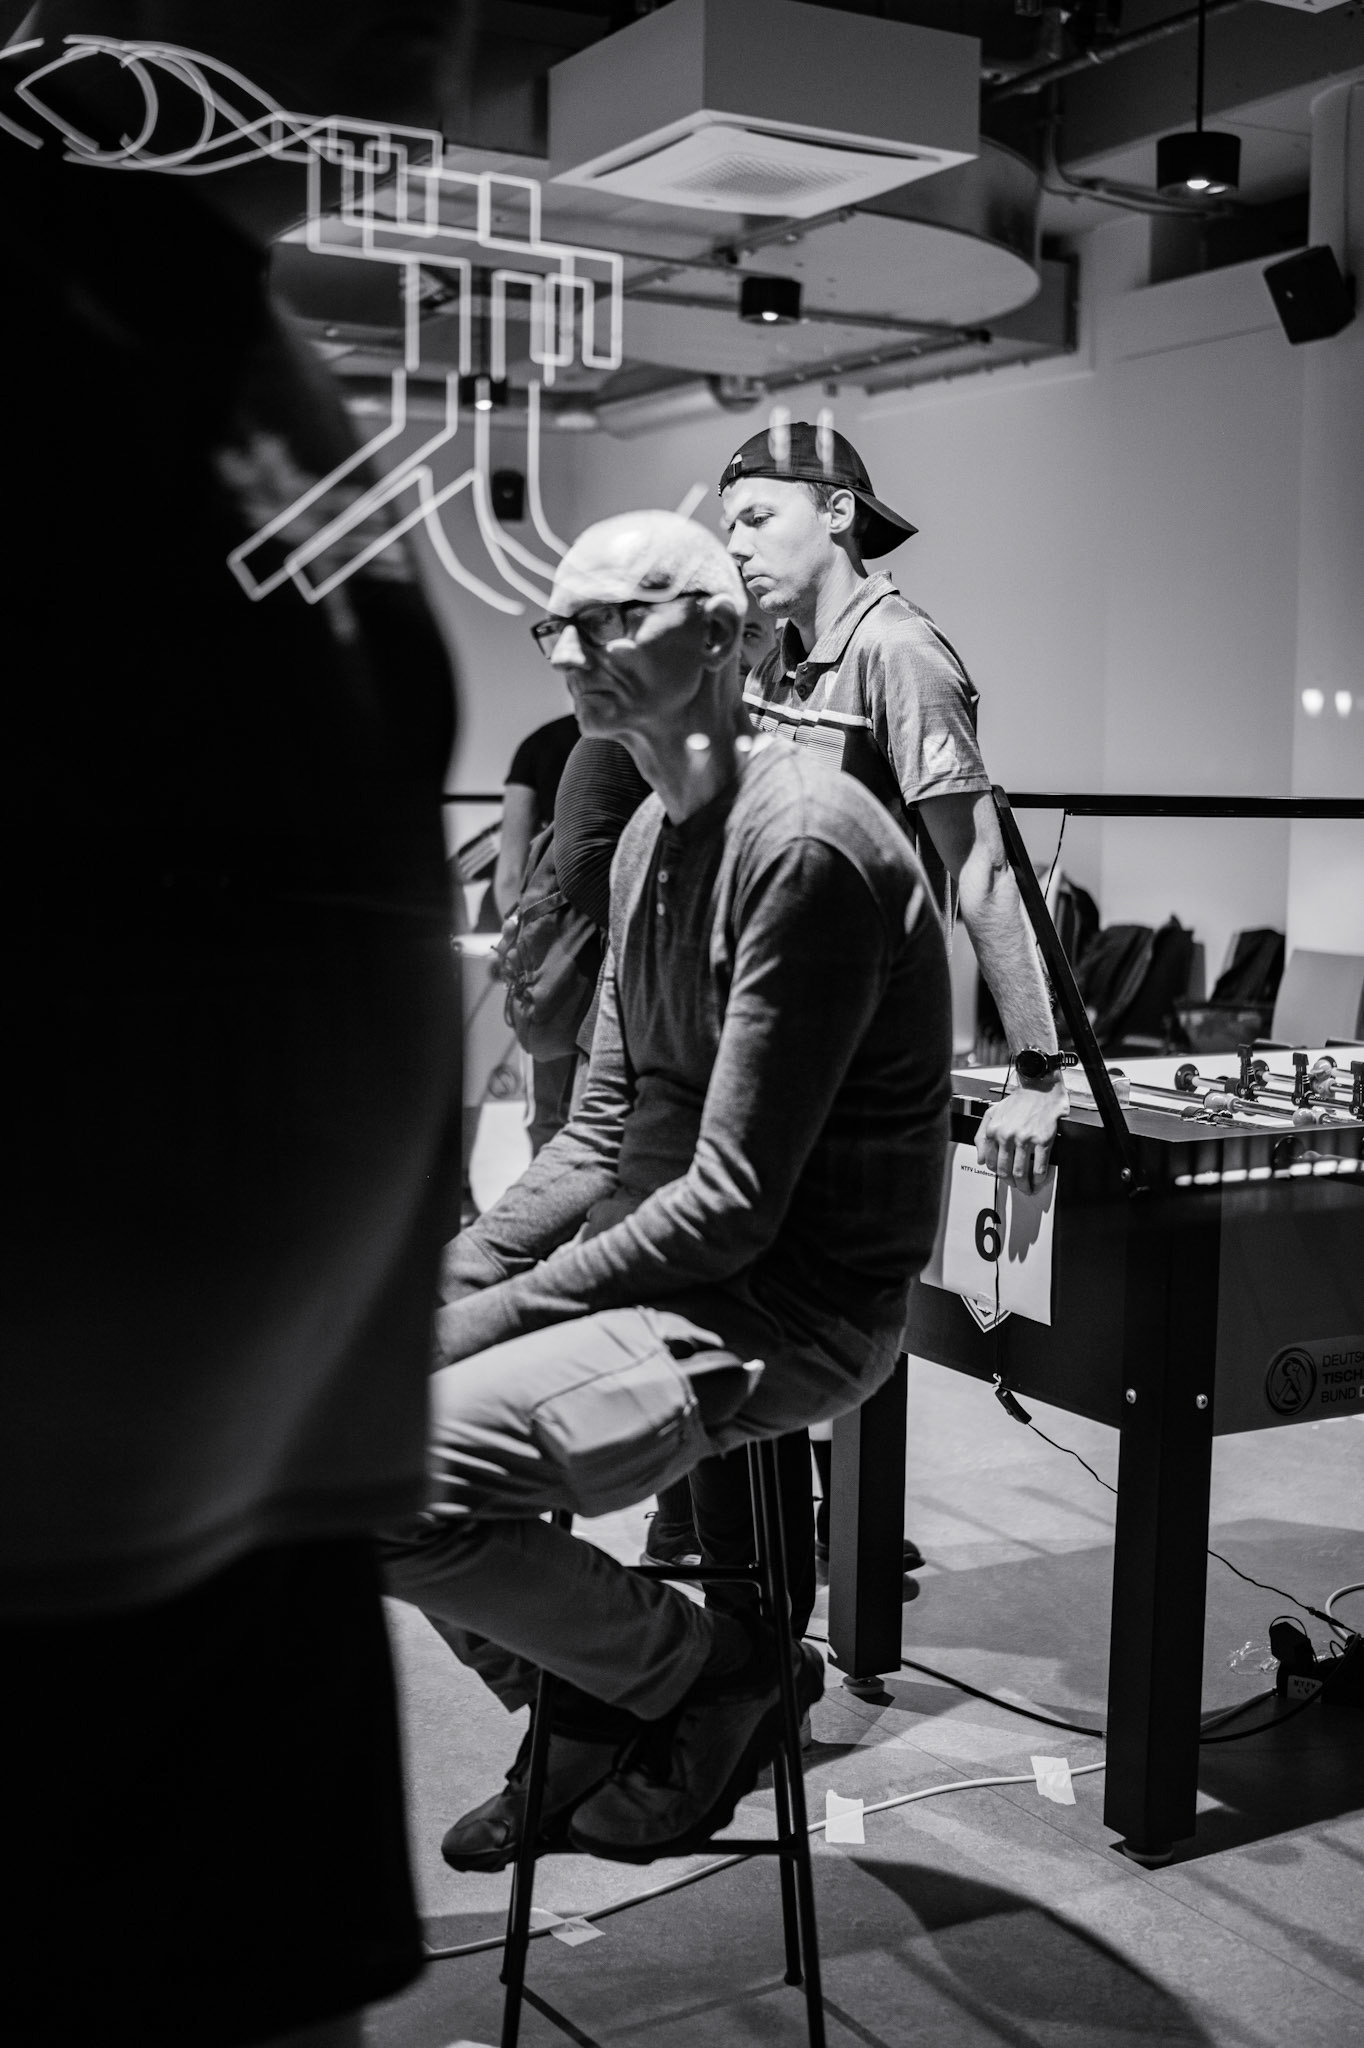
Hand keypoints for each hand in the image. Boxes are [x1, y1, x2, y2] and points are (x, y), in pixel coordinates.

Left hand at [976, 1078, 1065, 1193]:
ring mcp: (1025, 1139)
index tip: (1004, 1178)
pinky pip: (1040, 1167)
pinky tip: (1039, 1180)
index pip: (990, 1162)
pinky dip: (1039, 1178)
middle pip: (1005, 1171)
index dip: (998, 1174)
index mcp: (994, 1130)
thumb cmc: (1019, 1100)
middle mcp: (1007, 1135)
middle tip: (1017, 1186)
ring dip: (1024, 1185)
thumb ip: (981, 1135)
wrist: (1040, 1087)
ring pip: (1021, 1172)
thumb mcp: (992, 1113)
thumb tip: (980, 1158)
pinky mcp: (1043, 1140)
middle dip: (1011, 1184)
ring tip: (1028, 1188)